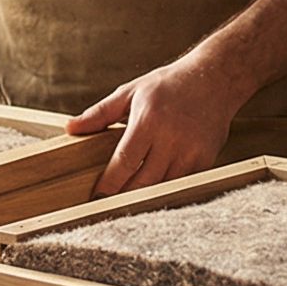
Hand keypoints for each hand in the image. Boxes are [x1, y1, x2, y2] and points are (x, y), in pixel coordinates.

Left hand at [66, 59, 245, 195]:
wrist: (215, 78)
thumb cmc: (169, 84)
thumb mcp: (131, 92)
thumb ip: (100, 113)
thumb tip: (71, 128)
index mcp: (149, 120)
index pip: (124, 162)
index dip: (109, 184)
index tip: (96, 197)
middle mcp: (172, 138)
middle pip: (144, 182)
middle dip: (125, 196)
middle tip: (108, 207)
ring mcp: (191, 151)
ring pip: (164, 187)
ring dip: (146, 197)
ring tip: (129, 203)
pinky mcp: (206, 159)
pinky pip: (182, 183)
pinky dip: (168, 189)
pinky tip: (155, 191)